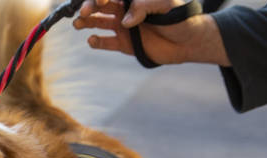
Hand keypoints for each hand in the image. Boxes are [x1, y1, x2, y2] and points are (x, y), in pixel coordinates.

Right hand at [74, 0, 227, 66]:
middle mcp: (126, 10)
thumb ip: (144, 6)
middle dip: (90, 7)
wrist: (188, 41)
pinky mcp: (124, 45)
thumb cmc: (180, 17)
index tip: (101, 1)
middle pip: (101, 6)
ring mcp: (123, 27)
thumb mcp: (166, 5)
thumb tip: (125, 21)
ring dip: (87, 22)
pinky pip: (106, 43)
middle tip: (84, 13)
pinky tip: (92, 40)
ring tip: (78, 24)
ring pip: (99, 22)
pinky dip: (97, 42)